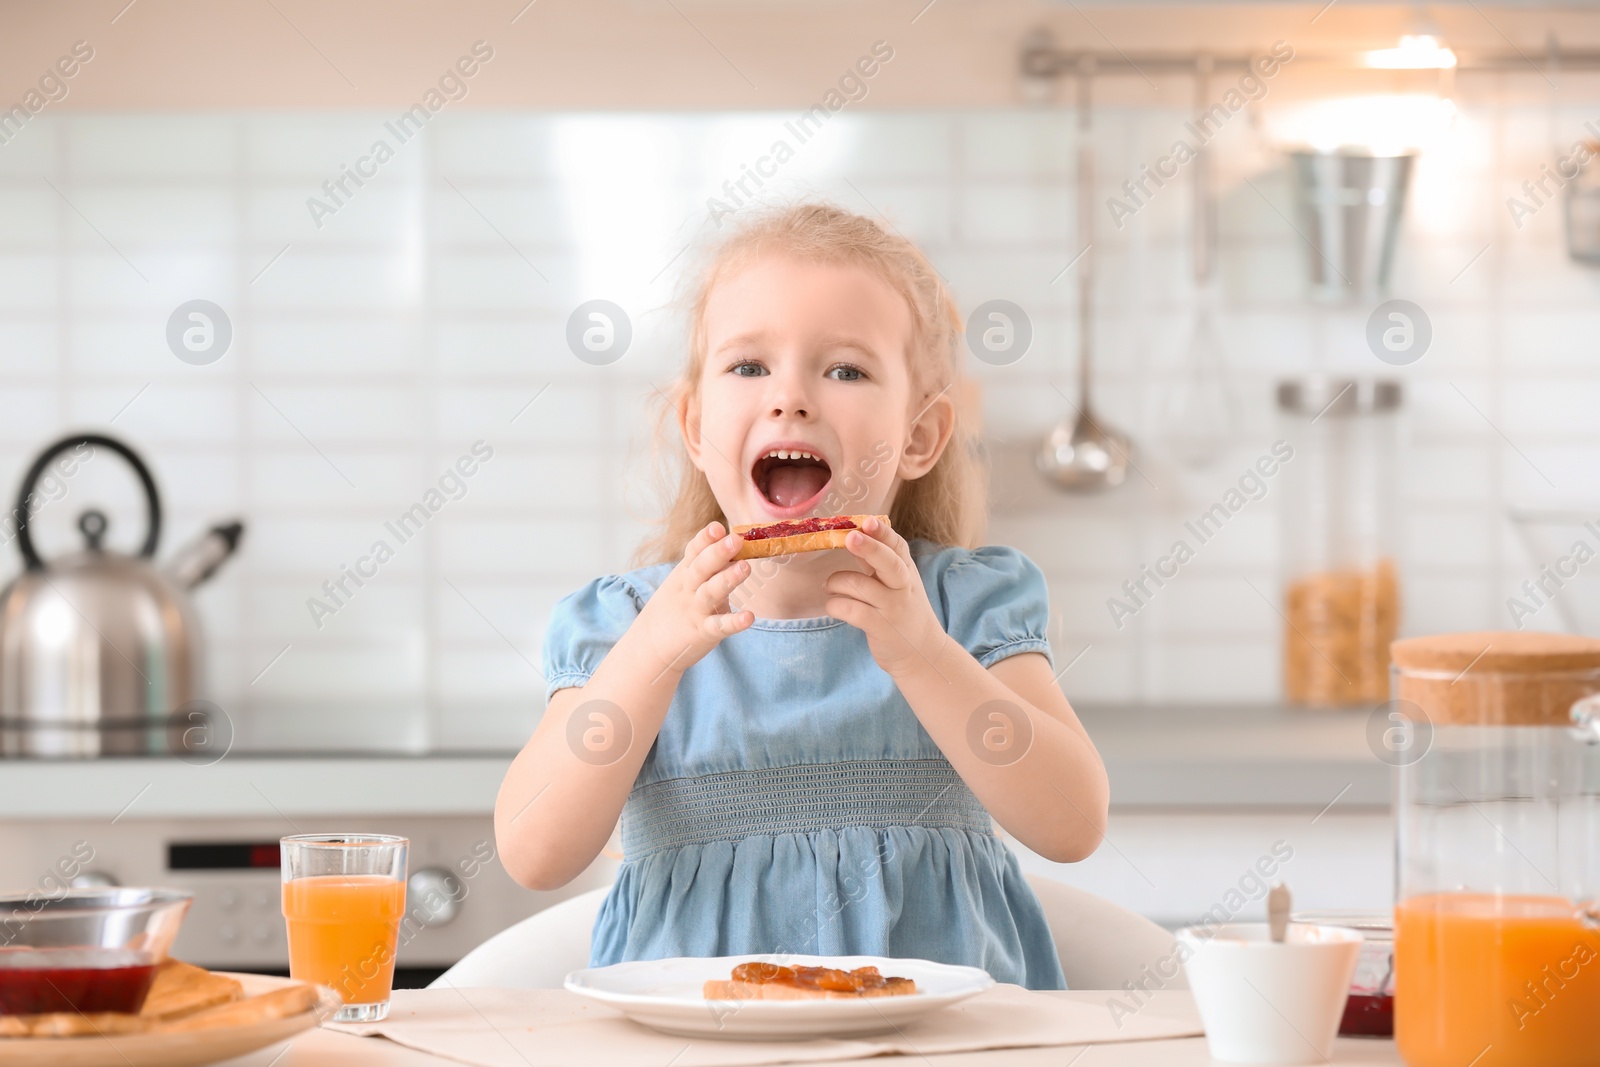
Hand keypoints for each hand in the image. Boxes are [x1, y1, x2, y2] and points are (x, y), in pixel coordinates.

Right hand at [634, 522, 753, 679]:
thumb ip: (705, 562)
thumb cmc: (676, 608)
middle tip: (736, 539)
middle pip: (701, 568)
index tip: (718, 527)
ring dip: (727, 579)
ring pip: (710, 593)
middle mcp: (689, 589)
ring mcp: (696, 611)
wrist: (649, 646)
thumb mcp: (684, 581)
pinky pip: (719, 626)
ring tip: (745, 567)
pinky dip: (733, 622)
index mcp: (685, 573)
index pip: (694, 551)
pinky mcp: (703, 633)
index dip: (705, 538)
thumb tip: (733, 541)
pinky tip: (749, 617)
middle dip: (718, 552)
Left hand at [824, 517, 945, 676]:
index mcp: (906, 571)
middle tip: (850, 538)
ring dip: (836, 582)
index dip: (883, 533)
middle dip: (869, 549)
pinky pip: (852, 610)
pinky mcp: (880, 628)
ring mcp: (893, 608)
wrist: (922, 653)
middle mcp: (903, 587)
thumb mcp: (900, 584)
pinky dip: (835, 604)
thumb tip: (855, 535)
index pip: (897, 546)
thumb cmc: (904, 611)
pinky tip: (833, 604)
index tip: (868, 521)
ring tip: (828, 586)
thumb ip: (880, 563)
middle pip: (888, 562)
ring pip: (861, 586)